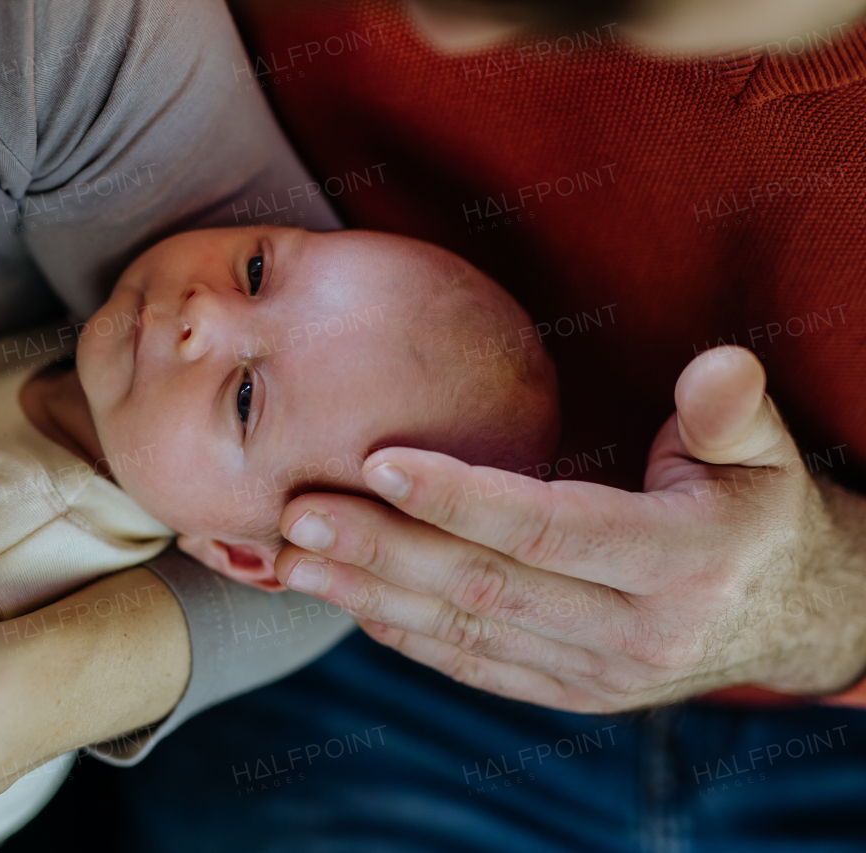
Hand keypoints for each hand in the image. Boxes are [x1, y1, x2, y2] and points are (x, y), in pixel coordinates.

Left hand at [274, 346, 865, 710]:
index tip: (376, 461)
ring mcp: (598, 675)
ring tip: (291, 562)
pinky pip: (476, 667)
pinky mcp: (572, 694)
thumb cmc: (763, 512)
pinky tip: (348, 603)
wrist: (792, 617)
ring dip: (370, 597)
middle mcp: (633, 633)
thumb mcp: (768, 455)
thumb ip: (734, 412)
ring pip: (465, 633)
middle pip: (484, 586)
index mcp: (679, 563)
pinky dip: (407, 637)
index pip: (545, 528)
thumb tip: (718, 364)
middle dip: (381, 549)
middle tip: (296, 514)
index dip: (458, 496)